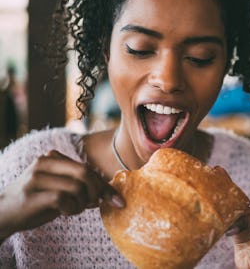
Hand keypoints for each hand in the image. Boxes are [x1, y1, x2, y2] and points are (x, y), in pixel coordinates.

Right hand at [0, 150, 124, 240]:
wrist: (2, 213)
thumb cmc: (37, 201)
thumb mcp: (61, 190)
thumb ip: (83, 187)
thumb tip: (112, 196)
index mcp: (53, 157)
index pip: (88, 168)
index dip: (105, 185)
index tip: (117, 201)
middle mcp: (44, 162)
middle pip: (86, 172)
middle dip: (96, 192)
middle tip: (92, 204)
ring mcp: (36, 177)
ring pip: (77, 186)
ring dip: (82, 203)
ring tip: (73, 209)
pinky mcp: (31, 194)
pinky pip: (64, 199)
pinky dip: (71, 208)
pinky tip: (64, 212)